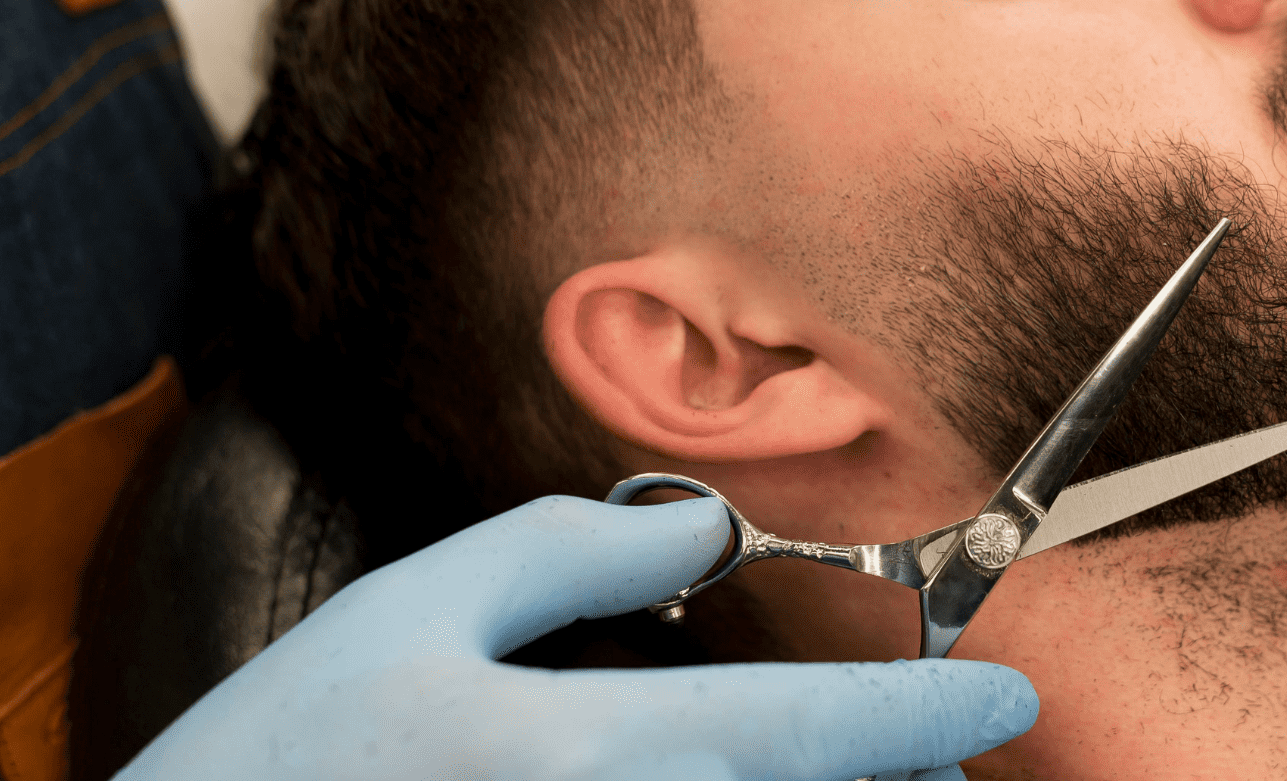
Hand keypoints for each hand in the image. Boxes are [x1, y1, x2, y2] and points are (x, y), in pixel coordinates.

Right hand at [116, 495, 1036, 780]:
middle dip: (895, 780)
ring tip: (832, 768)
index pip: (822, 729)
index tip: (1006, 693)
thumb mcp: (411, 615)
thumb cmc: (280, 761)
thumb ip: (572, 553)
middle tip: (924, 748)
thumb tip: (703, 530)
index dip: (933, 709)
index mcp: (604, 751)